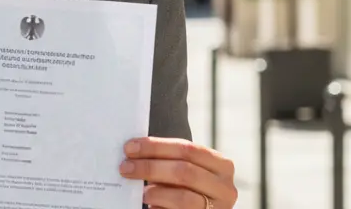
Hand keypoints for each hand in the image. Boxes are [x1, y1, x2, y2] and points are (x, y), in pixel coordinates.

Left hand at [119, 137, 237, 208]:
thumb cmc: (190, 189)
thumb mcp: (187, 170)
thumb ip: (170, 160)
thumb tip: (134, 150)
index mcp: (222, 165)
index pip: (187, 148)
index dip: (156, 146)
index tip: (130, 148)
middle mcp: (225, 187)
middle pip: (183, 171)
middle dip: (150, 167)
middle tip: (125, 167)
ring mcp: (219, 208)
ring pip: (182, 197)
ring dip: (154, 192)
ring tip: (140, 191)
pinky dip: (160, 208)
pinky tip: (151, 206)